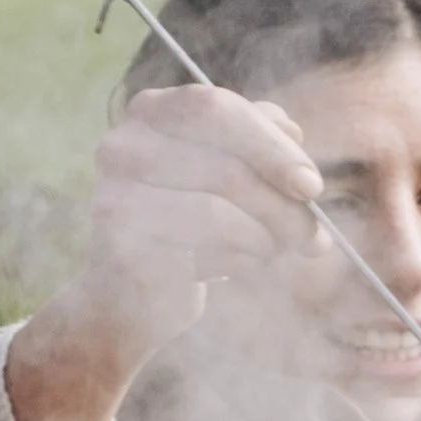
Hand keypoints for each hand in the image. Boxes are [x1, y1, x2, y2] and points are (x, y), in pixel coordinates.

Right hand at [6, 86, 322, 420]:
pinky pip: (194, 237)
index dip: (266, 139)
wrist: (127, 318)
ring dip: (263, 230)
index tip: (307, 184)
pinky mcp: (117, 245)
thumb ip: (266, 158)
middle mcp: (124, 146)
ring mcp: (113, 194)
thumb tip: (296, 136)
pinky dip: (232, 257)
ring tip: (276, 256)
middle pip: (218, 142)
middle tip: (307, 227)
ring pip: (215, 194)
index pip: (212, 102)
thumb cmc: (199, 248)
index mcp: (154, 118)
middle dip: (276, 187)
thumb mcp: (242, 196)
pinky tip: (229, 275)